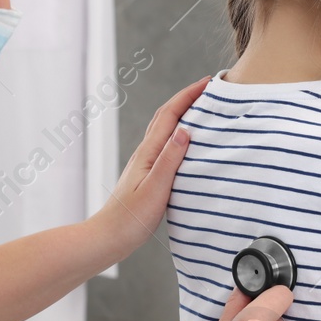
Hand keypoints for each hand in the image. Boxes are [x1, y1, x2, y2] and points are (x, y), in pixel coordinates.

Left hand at [88, 75, 208, 262]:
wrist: (109, 237)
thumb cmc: (131, 219)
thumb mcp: (155, 189)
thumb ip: (169, 160)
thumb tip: (185, 129)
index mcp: (148, 152)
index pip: (170, 114)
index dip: (188, 95)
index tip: (209, 83)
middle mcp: (145, 153)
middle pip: (166, 116)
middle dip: (187, 98)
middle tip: (211, 89)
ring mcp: (145, 162)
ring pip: (165, 129)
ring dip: (183, 113)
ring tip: (205, 109)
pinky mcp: (147, 174)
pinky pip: (166, 145)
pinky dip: (179, 134)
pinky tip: (189, 143)